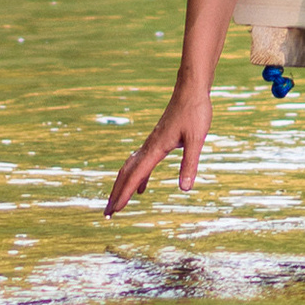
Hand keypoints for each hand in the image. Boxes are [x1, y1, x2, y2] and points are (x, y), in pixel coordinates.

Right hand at [105, 84, 212, 216]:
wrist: (191, 91)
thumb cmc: (195, 112)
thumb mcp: (197, 139)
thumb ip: (190, 163)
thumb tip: (185, 189)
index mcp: (155, 148)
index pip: (135, 176)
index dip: (124, 194)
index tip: (115, 210)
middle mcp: (148, 147)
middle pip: (126, 173)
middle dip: (116, 193)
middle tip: (107, 213)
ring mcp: (151, 144)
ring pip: (130, 168)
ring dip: (123, 186)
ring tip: (118, 204)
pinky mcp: (157, 141)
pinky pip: (141, 163)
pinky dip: (138, 178)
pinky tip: (142, 188)